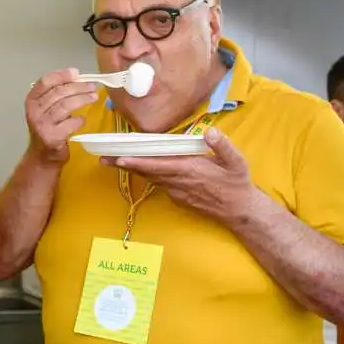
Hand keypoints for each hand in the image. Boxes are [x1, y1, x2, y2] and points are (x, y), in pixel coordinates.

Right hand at [26, 68, 97, 163]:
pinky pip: (70, 123)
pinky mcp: (52, 137)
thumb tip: (77, 78)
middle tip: (92, 86)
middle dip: (78, 87)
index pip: (45, 82)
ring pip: (65, 106)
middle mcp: (34, 111)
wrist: (43, 155)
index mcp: (31, 100)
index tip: (76, 72)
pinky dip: (79, 120)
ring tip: (94, 96)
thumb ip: (56, 94)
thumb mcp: (46, 109)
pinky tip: (82, 119)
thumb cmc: (48, 128)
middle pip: (58, 92)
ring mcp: (42, 125)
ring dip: (82, 99)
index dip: (61, 75)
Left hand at [104, 128, 255, 222]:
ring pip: (151, 178)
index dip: (137, 162)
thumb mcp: (237, 162)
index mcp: (189, 169)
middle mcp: (178, 181)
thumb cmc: (237, 183)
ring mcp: (176, 191)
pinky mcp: (178, 197)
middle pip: (147, 172)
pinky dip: (148, 175)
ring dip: (134, 170)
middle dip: (125, 165)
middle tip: (104, 158)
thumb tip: (210, 132)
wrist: (239, 210)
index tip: (120, 158)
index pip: (157, 165)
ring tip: (115, 161)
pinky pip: (159, 183)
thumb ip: (223, 146)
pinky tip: (141, 168)